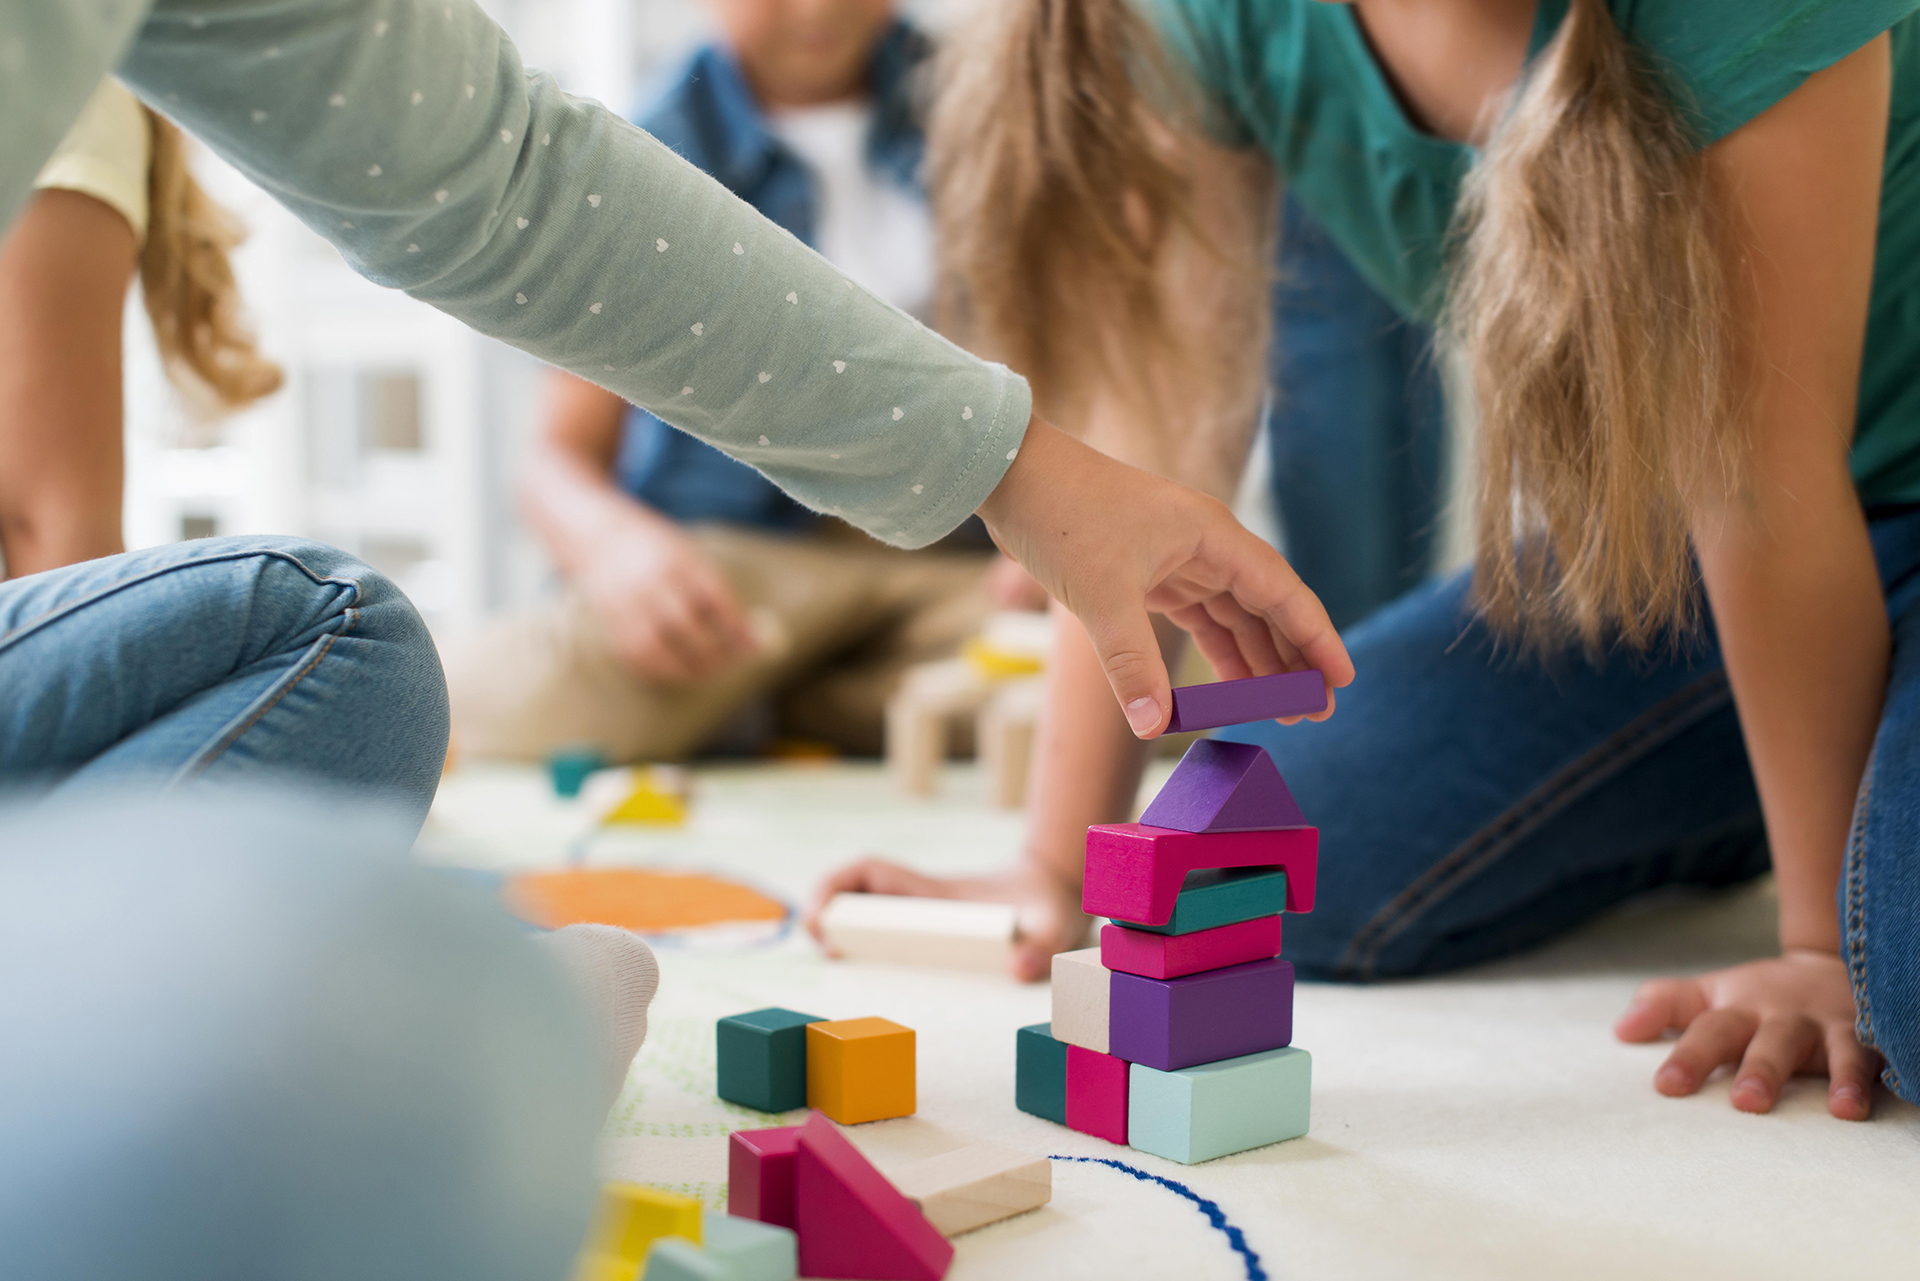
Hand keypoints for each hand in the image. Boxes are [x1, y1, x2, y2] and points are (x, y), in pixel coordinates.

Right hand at [575, 512, 756, 683]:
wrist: (597, 537)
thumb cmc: (657, 550)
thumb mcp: (688, 554)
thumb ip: (716, 589)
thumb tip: (749, 636)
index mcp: (674, 558)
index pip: (711, 594)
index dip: (734, 623)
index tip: (750, 643)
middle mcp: (647, 581)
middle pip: (684, 623)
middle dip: (713, 649)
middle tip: (731, 662)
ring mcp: (624, 603)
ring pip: (656, 647)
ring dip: (686, 668)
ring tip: (707, 673)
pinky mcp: (609, 622)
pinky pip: (634, 655)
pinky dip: (659, 671)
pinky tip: (678, 673)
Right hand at [805, 858, 1088, 982]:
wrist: (1056, 890)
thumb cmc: (1049, 904)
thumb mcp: (1053, 925)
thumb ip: (1041, 946)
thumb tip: (1017, 970)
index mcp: (934, 894)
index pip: (870, 871)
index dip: (834, 886)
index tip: (819, 918)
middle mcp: (919, 902)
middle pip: (852, 893)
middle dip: (823, 913)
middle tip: (822, 951)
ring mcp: (921, 917)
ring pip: (862, 913)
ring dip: (838, 933)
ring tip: (836, 967)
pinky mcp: (929, 935)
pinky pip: (882, 935)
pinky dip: (862, 949)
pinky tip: (868, 980)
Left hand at [977, 419, 1352, 736]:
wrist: (1012, 476)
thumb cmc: (1062, 517)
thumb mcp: (1100, 595)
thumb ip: (1132, 663)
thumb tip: (1154, 727)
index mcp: (1212, 535)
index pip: (1283, 592)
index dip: (1317, 637)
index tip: (1343, 679)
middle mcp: (1206, 544)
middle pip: (1267, 608)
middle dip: (1293, 660)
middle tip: (1314, 713)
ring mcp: (1179, 558)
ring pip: (1235, 616)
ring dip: (1259, 661)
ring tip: (1282, 710)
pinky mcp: (1150, 574)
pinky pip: (1201, 618)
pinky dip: (1219, 652)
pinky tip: (1233, 688)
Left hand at [1613, 949, 1879, 1118]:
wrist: (1832, 969)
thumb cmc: (1759, 998)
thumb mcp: (1710, 995)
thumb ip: (1664, 1006)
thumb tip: (1619, 1030)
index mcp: (1735, 1009)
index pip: (1706, 1029)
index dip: (1688, 1056)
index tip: (1666, 1086)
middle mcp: (1775, 1016)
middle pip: (1761, 1039)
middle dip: (1753, 1069)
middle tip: (1742, 1102)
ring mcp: (1818, 1026)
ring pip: (1812, 1046)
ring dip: (1806, 1073)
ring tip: (1810, 1107)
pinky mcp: (1859, 1038)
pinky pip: (1862, 1058)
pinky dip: (1858, 1080)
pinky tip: (1851, 1108)